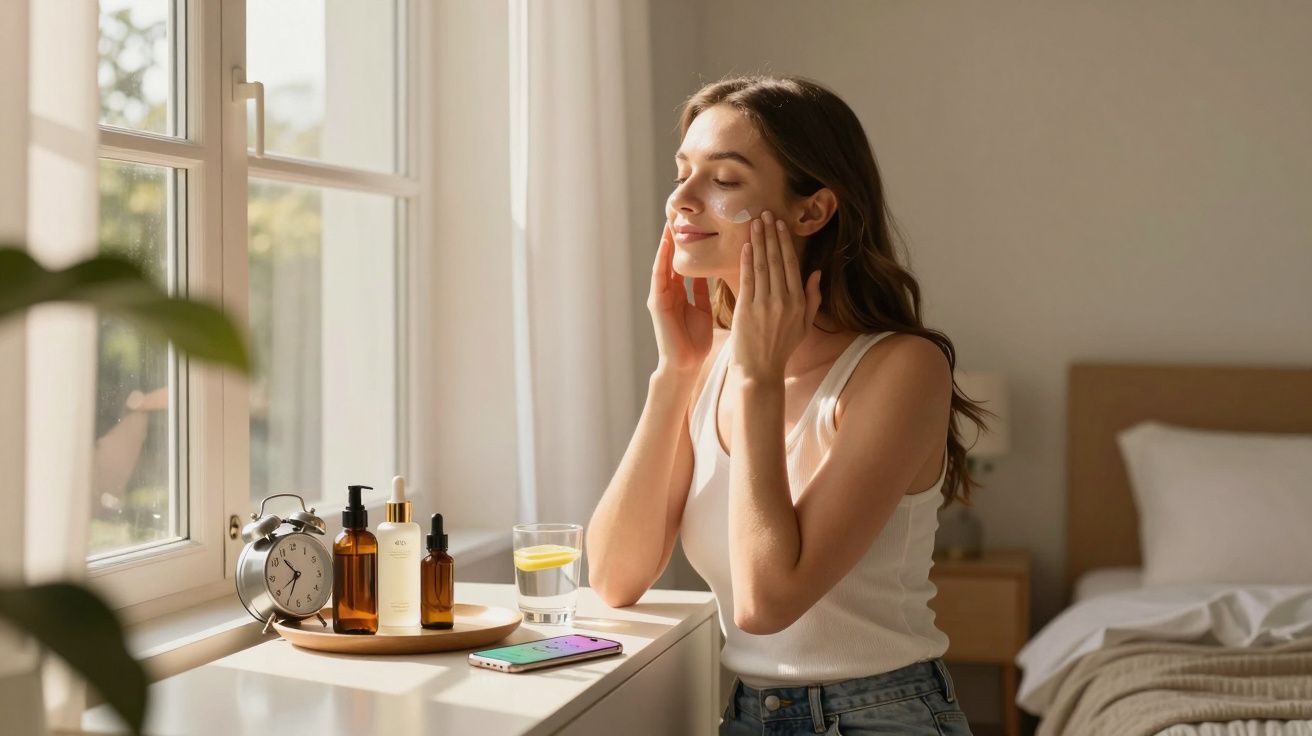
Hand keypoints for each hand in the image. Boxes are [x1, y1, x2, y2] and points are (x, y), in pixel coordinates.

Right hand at [648, 221, 713, 374]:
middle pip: (670, 259)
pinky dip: (661, 260)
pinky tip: (665, 246)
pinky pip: (659, 277)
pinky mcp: (656, 303)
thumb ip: (701, 292)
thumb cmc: (694, 341)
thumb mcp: (702, 310)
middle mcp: (667, 292)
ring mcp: (659, 296)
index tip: (694, 225)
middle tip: (678, 215)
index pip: (682, 264)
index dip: (687, 246)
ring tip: (669, 223)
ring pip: (662, 263)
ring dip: (665, 245)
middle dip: (673, 239)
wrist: (685, 364)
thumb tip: (709, 274)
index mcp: (679, 294)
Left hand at [731, 211, 821, 380]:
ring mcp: (764, 304)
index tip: (780, 224)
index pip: (791, 264)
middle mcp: (783, 301)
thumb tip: (817, 272)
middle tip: (765, 213)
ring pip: (762, 265)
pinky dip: (747, 260)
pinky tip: (746, 245)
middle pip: (777, 260)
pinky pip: (748, 279)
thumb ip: (813, 298)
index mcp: (798, 302)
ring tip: (755, 222)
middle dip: (771, 234)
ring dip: (758, 241)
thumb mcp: (805, 325)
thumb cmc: (782, 347)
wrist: (759, 369)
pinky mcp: (747, 309)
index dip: (785, 241)